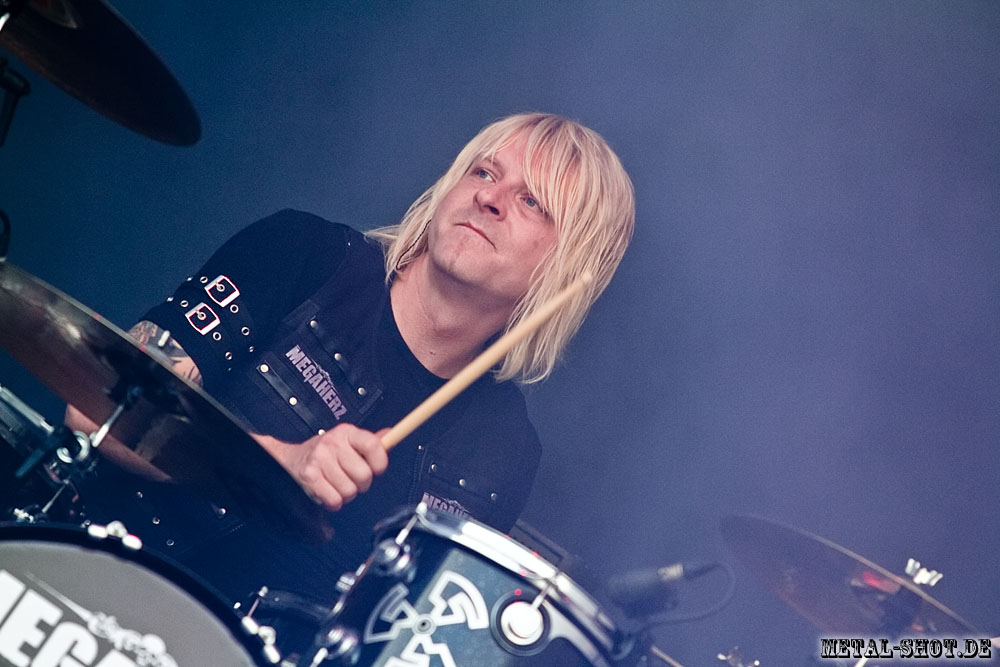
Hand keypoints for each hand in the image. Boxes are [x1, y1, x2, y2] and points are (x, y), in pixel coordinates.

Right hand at [253, 424, 388, 511]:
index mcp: (346, 432)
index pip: (374, 445)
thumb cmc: (324, 453)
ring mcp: (319, 459)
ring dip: (345, 494)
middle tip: (351, 479)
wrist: (290, 459)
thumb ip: (370, 441)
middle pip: (364, 475)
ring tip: (336, 484)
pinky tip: (327, 492)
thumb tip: (391, 434)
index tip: (377, 468)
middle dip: (361, 484)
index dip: (380, 462)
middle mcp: (333, 442)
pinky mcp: (309, 476)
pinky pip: (334, 500)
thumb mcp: (347, 441)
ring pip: (350, 491)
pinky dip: (333, 502)